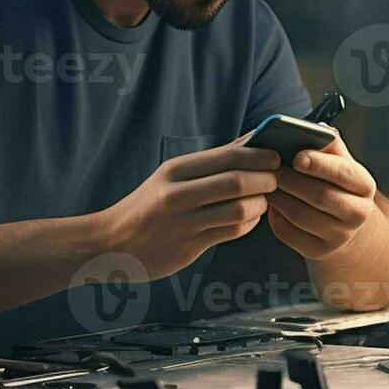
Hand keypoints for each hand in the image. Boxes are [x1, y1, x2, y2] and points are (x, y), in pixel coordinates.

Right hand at [99, 136, 279, 281]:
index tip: (276, 156)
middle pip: (237, 181)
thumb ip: (211, 163)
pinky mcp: (189, 247)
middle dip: (266, 180)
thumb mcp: (170, 177)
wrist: (111, 243)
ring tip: (263, 202)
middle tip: (277, 180)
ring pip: (240, 209)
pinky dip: (249, 224)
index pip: (228, 155)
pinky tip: (249, 220)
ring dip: (261, 205)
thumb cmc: (147, 207)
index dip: (259, 156)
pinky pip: (232, 232)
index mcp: (175, 170)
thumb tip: (252, 140)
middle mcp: (178, 194)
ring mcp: (183, 222)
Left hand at [267, 132, 378, 262]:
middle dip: (291, 180)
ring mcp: (340, 236)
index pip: (343, 173)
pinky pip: (288, 233)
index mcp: (364, 185)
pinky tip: (271, 203)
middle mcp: (358, 213)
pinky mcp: (319, 251)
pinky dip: (274, 216)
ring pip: (300, 215)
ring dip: (278, 196)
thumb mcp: (340, 162)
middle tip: (270, 167)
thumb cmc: (337, 183)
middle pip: (319, 196)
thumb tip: (314, 130)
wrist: (346, 223)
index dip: (319, 164)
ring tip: (266, 182)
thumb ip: (329, 144)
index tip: (297, 156)